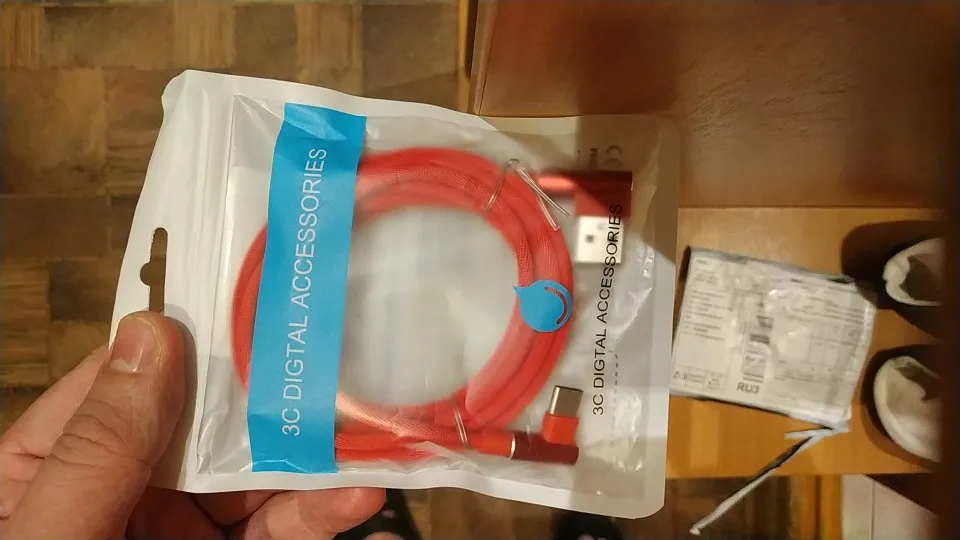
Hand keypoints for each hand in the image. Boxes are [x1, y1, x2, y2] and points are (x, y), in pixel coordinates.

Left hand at [0, 312, 383, 538]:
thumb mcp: (49, 538)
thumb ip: (98, 447)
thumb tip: (152, 335)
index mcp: (52, 467)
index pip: (127, 379)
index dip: (190, 337)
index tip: (254, 301)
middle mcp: (123, 491)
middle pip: (207, 424)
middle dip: (271, 400)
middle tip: (337, 367)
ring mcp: (178, 534)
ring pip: (255, 479)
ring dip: (312, 458)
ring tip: (366, 440)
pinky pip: (278, 534)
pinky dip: (319, 515)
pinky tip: (358, 498)